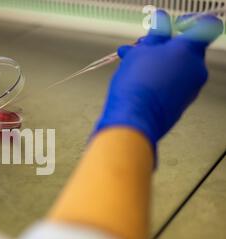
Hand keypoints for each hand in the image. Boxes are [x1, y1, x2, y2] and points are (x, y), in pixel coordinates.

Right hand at [93, 10, 222, 154]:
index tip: (172, 27)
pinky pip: (173, 84)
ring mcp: (191, 88)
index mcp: (190, 50)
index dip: (189, 23)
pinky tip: (136, 80)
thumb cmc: (138, 85)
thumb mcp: (141, 51)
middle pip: (185, 49)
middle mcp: (196, 69)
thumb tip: (160, 24)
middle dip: (161, 46)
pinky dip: (158, 78)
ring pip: (176, 67)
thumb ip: (155, 35)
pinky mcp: (181, 103)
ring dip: (155, 63)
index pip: (204, 27)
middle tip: (140, 48)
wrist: (134, 119)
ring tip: (130, 65)